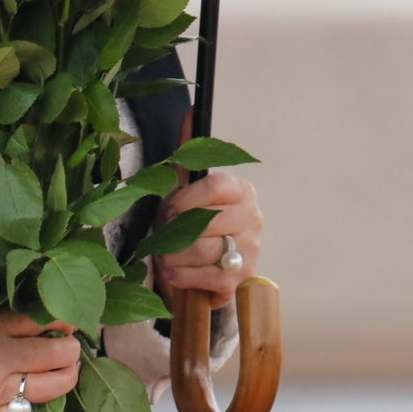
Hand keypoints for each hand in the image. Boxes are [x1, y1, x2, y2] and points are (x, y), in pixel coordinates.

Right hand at [0, 305, 77, 411]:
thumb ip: (5, 306)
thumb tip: (41, 301)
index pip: (40, 321)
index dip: (61, 319)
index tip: (66, 318)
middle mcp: (0, 360)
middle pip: (51, 355)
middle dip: (69, 347)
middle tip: (69, 341)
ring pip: (46, 387)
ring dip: (66, 377)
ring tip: (68, 366)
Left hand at [153, 170, 261, 307]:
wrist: (210, 269)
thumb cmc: (196, 226)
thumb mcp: (188, 197)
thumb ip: (185, 170)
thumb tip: (184, 134)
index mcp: (242, 192)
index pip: (216, 186)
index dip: (187, 198)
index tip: (168, 210)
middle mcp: (252, 218)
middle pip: (209, 220)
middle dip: (177, 230)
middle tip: (161, 237)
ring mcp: (249, 249)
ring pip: (205, 249)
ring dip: (175, 255)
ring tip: (163, 256)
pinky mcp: (241, 278)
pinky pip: (208, 277)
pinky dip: (183, 276)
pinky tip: (170, 274)